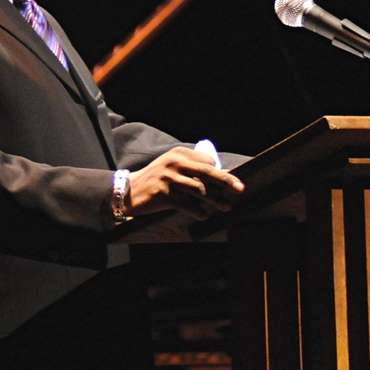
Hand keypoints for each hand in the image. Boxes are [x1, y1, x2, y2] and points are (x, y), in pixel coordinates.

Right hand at [126, 146, 244, 220]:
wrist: (129, 191)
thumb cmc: (156, 180)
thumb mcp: (172, 168)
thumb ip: (192, 169)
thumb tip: (221, 177)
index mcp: (179, 153)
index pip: (207, 161)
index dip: (219, 172)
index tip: (231, 183)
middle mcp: (174, 163)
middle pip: (206, 171)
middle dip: (226, 180)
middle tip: (240, 189)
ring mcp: (168, 178)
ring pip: (199, 189)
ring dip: (215, 200)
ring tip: (226, 207)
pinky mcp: (163, 193)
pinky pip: (187, 204)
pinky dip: (198, 211)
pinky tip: (204, 216)